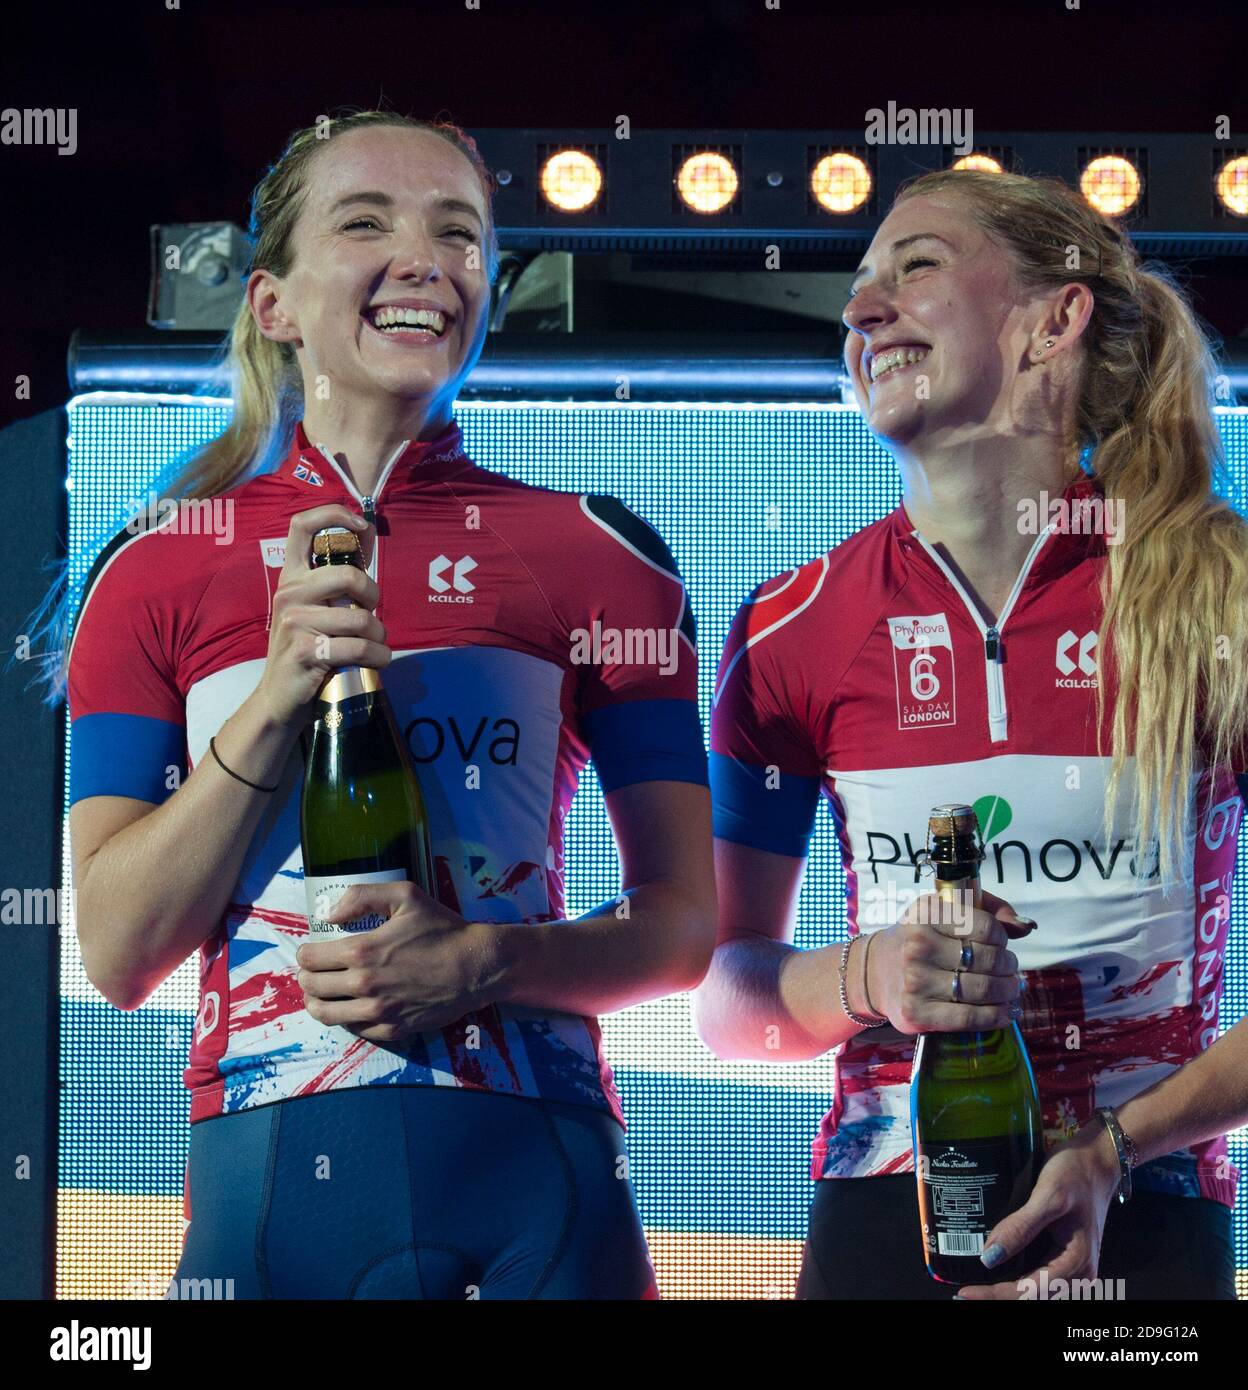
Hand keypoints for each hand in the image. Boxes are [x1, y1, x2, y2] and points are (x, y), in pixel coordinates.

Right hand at [254, 504, 387, 729]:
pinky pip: (359, 647)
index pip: (301, 526)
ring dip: (379, 637)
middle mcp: (289, 593)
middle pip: (348, 575)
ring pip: (360, 619)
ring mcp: (294, 622)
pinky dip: (378, 657)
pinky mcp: (305, 651)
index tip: (361, 524)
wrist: (278, 699)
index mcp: (291, 577)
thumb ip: (336, 583)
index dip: (334, 514)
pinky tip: (378, 662)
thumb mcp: (314, 611)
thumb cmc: (306, 650)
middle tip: (373, 613)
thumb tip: (367, 536)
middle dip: (374, 595)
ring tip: (376, 646)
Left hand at [295, 880, 502, 1043]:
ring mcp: (378, 1011)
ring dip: (317, 1003)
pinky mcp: (392, 1029)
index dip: (304, 954)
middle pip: (312, 988)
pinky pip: (355, 1029)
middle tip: (314, 972)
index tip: (311, 951)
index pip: (309, 959)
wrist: (476, 966)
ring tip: (322, 994)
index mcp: (362, 951)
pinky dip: (347, 1017)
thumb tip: (329, 915)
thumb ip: (362, 897)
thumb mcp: (406, 895)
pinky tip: (352, 1006)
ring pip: (326, 1015)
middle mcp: (364, 985)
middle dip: (307, 977)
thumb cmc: (443, 929)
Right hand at [865, 889, 1034, 1034]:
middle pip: (989, 960)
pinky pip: (970, 1018)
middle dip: (1009, 967)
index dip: (1002, 939)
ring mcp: (915, 981)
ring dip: (1007, 992)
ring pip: (983, 989)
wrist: (876, 972)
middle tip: (1010, 970)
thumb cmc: (921, 939)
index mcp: (926, 913)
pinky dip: (995, 1016)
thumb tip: (1027, 927)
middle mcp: (917, 945)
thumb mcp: (945, 912)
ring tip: (1010, 989)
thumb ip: (989, 911)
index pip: (986, 927)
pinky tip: (1003, 1013)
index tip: (1000, 945)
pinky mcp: (917, 1013)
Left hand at [956, 1120, 1122, 1299]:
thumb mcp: (1048, 1196)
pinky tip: (995, 1269)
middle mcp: (1078, 1273)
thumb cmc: (1076, 1173)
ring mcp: (1073, 1266)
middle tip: (964, 1291)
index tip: (965, 1292)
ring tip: (975, 1284)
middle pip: (1032, 1296)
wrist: (1097, 1159)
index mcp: (1077, 1264)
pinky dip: (1016, 1277)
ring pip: (1035, 1289)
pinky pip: (1038, 1275)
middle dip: (998, 1295)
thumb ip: (1021, 1227)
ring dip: (1006, 1289)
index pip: (1029, 1291)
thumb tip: (989, 1257)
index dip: (996, 1294)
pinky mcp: (1064, 1256)